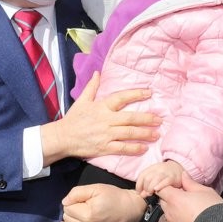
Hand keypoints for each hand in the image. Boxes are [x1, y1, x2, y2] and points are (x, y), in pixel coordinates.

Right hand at [40, 73, 160, 165]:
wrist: (62, 138)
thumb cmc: (73, 119)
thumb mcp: (81, 101)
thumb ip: (92, 87)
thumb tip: (98, 73)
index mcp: (101, 107)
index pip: (121, 98)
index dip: (136, 94)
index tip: (149, 93)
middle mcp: (106, 120)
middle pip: (131, 118)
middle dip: (147, 118)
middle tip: (159, 119)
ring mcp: (106, 135)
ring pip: (129, 133)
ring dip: (144, 134)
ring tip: (156, 134)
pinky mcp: (104, 147)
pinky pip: (122, 148)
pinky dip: (134, 148)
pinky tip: (144, 148)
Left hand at [61, 183, 146, 221]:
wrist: (130, 210)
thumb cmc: (113, 197)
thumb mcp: (96, 188)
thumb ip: (76, 193)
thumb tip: (64, 202)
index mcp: (88, 214)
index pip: (67, 207)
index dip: (72, 200)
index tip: (83, 198)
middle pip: (66, 217)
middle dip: (71, 209)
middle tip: (84, 205)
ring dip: (71, 219)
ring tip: (81, 213)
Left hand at [136, 160, 184, 197]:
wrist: (179, 168)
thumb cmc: (165, 175)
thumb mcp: (155, 177)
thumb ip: (147, 185)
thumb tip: (141, 195)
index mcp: (152, 168)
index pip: (142, 176)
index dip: (138, 185)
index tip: (139, 193)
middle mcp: (158, 169)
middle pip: (147, 178)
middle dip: (145, 188)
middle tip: (147, 194)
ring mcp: (165, 172)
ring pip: (155, 179)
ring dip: (151, 188)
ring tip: (152, 193)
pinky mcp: (173, 177)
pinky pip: (166, 181)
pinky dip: (160, 185)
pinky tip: (157, 190)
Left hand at [158, 171, 222, 221]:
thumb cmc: (212, 209)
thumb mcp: (204, 191)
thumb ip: (190, 183)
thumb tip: (183, 175)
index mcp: (174, 198)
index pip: (160, 189)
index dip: (167, 185)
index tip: (177, 185)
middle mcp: (169, 211)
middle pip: (163, 200)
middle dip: (170, 196)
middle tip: (184, 195)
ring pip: (167, 211)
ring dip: (173, 207)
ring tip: (188, 207)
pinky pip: (172, 221)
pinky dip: (177, 217)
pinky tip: (189, 216)